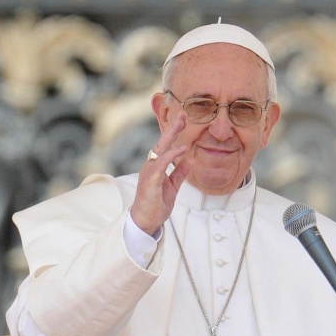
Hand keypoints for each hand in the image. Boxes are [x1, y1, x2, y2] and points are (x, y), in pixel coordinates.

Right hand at [131, 111, 192, 235]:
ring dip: (171, 136)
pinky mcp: (150, 180)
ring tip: (182, 123)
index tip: (184, 120)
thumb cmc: (156, 205)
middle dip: (172, 128)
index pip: (166, 146)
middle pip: (162, 143)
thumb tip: (190, 159)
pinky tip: (182, 149)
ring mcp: (149, 172)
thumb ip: (180, 173)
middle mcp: (150, 166)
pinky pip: (161, 164)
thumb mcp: (173, 187)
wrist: (146, 222)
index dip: (174, 133)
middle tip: (183, 114)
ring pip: (160, 149)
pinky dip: (172, 155)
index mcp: (155, 167)